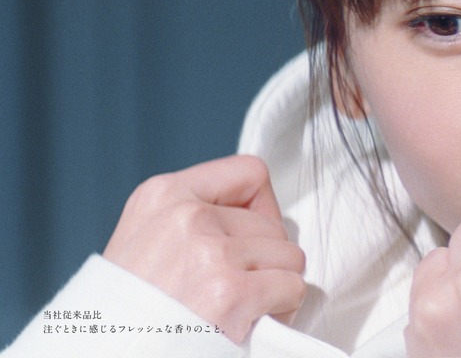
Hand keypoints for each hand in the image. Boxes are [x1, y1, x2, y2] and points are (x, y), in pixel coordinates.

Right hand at [102, 155, 305, 342]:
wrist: (114, 356)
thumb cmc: (129, 313)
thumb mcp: (144, 241)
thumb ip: (193, 219)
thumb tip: (255, 220)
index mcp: (162, 195)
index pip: (250, 173)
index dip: (260, 210)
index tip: (246, 241)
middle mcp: (186, 216)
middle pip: (273, 224)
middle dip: (265, 259)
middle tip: (235, 288)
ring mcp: (209, 253)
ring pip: (290, 256)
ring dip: (275, 286)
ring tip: (239, 307)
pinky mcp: (231, 293)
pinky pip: (292, 287)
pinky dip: (281, 309)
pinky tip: (249, 322)